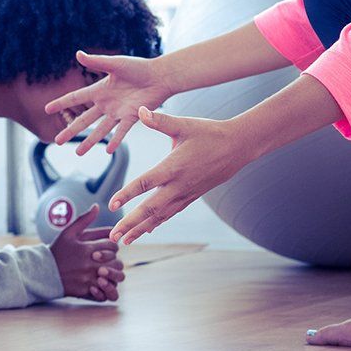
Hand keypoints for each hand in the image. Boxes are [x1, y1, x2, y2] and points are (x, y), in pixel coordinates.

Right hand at [45, 51, 175, 153]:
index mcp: (99, 90)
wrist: (160, 76)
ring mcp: (118, 112)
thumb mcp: (115, 64)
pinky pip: (121, 131)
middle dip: (71, 131)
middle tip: (58, 141)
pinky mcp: (132, 117)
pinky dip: (115, 140)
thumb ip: (96, 62)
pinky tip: (108, 151)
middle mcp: (106, 103)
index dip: (61, 103)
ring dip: (89, 141)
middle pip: (84, 120)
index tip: (47, 109)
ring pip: (100, 130)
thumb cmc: (139, 67)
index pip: (76, 98)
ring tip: (78, 153)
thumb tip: (77, 54)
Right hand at [48, 210, 123, 301]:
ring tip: (106, 271)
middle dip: (115, 260)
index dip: (112, 245)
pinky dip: (106, 290)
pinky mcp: (86, 291)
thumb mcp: (68, 232)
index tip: (107, 246)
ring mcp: (88, 279)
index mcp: (87, 249)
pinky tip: (100, 283)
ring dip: (113, 275)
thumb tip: (96, 206)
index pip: (113, 245)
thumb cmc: (57, 250)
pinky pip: (104, 294)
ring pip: (114, 279)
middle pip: (117, 263)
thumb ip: (84, 219)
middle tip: (108, 259)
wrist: (43, 271)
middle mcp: (90, 265)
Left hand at [107, 108, 252, 245]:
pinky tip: (147, 230)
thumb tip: (139, 109)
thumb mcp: (183, 124)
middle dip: (131, 224)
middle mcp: (179, 185)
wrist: (239, 147)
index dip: (127, 194)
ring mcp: (186, 193)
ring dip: (141, 228)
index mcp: (173, 167)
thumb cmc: (209, 133)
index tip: (111, 205)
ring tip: (125, 241)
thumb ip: (159, 120)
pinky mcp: (192, 196)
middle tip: (113, 237)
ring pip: (161, 216)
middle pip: (151, 209)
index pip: (145, 183)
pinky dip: (157, 222)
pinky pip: (171, 213)